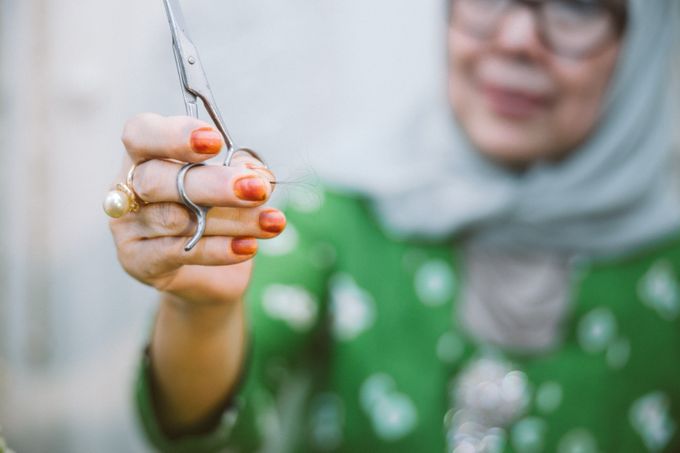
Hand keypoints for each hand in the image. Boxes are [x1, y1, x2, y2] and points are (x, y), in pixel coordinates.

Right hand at [109, 113, 284, 304]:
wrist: (209, 271)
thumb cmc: (217, 211)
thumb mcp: (234, 181)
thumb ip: (242, 170)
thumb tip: (256, 174)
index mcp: (146, 152)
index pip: (141, 133)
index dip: (175, 136)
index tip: (216, 141)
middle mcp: (128, 186)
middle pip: (156, 179)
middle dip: (212, 184)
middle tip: (257, 190)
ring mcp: (128, 226)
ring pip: (176, 219)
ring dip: (232, 221)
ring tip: (272, 222)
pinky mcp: (136, 261)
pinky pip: (177, 253)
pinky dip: (217, 250)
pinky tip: (248, 246)